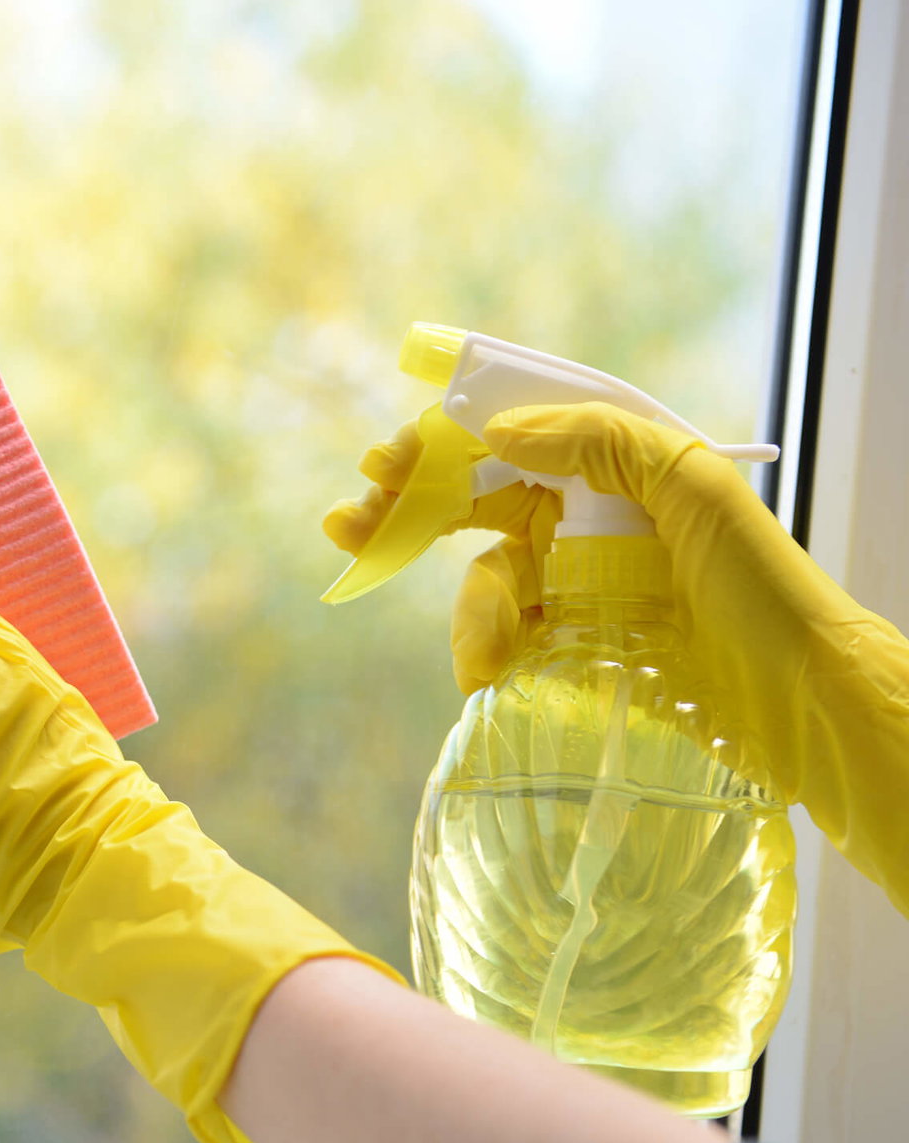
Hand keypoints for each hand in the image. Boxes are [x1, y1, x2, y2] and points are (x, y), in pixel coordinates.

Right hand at [325, 402, 908, 915]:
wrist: (801, 704)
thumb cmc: (762, 591)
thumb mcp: (696, 490)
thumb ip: (603, 442)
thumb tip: (502, 430)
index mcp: (616, 472)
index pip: (509, 442)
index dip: (441, 446)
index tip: (385, 464)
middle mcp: (590, 523)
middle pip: (477, 504)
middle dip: (409, 512)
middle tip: (349, 524)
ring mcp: (578, 589)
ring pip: (488, 585)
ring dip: (472, 617)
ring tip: (482, 661)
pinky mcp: (572, 651)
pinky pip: (505, 643)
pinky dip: (487, 658)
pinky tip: (489, 679)